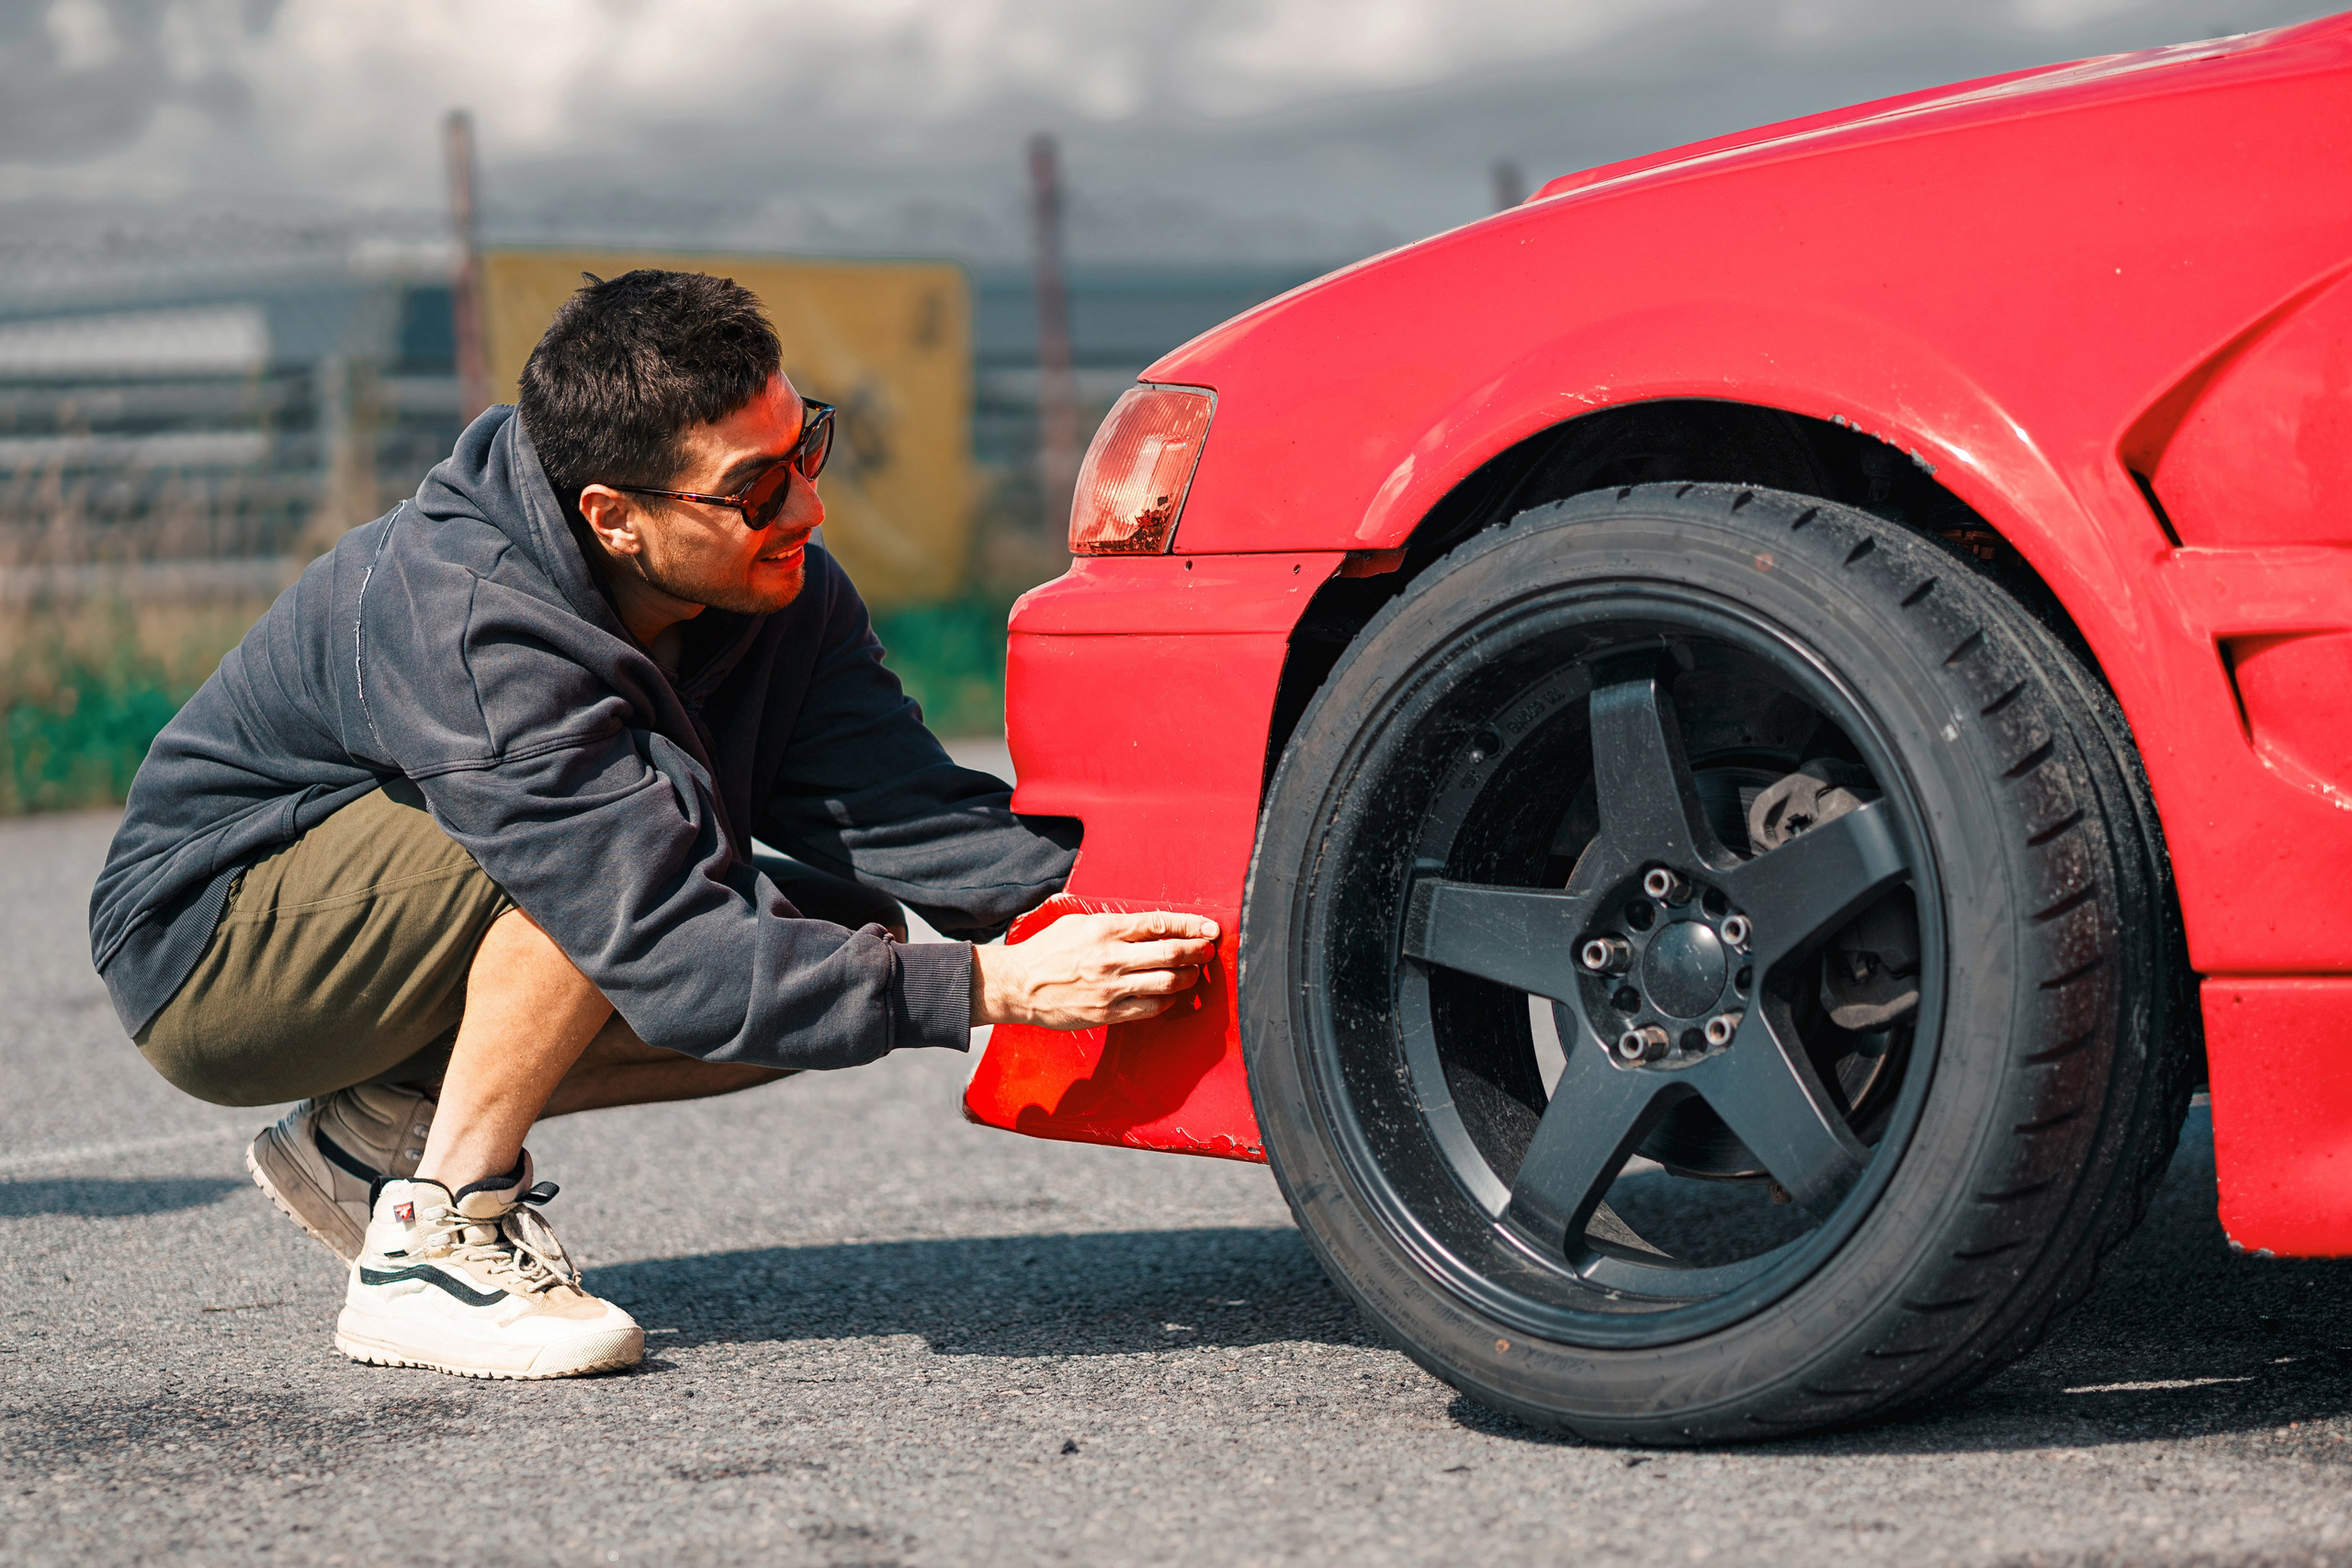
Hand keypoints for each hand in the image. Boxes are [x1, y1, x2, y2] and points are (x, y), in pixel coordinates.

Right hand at [970, 911, 1220, 1029]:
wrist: (1018, 986)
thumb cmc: (1047, 951)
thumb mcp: (1078, 923)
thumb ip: (1114, 924)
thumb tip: (1151, 926)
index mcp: (1105, 929)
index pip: (1159, 923)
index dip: (1190, 924)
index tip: (1208, 927)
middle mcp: (1112, 957)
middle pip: (1172, 953)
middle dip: (1198, 951)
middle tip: (1208, 950)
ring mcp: (1111, 987)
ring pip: (1167, 982)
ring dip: (1189, 977)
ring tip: (1194, 972)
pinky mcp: (1108, 1012)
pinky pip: (1151, 1008)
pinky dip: (1168, 1000)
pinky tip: (1171, 995)